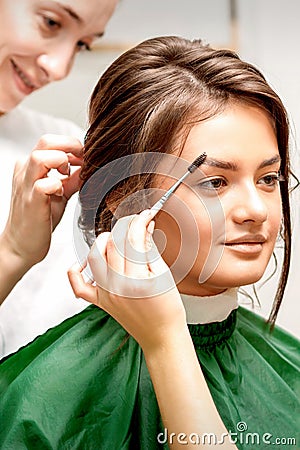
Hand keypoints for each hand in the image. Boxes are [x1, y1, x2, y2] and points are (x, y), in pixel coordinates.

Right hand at [2, 134, 82, 268]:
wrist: (22, 245)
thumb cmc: (40, 219)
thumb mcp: (60, 194)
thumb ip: (73, 180)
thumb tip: (89, 167)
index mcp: (31, 167)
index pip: (51, 142)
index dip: (73, 146)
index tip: (86, 158)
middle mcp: (26, 172)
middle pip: (46, 141)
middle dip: (71, 146)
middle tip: (83, 161)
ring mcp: (26, 186)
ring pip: (40, 157)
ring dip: (61, 162)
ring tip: (68, 175)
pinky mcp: (31, 202)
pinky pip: (43, 185)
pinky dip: (57, 185)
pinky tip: (61, 194)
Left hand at [68, 210, 186, 351]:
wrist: (162, 337)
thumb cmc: (168, 310)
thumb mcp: (164, 275)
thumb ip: (150, 249)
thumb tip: (144, 227)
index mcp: (138, 279)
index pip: (133, 239)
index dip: (139, 222)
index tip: (146, 215)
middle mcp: (118, 286)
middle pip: (113, 244)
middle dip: (124, 226)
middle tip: (135, 223)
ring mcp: (106, 294)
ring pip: (94, 257)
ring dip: (103, 242)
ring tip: (116, 238)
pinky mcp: (100, 302)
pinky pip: (79, 286)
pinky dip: (77, 271)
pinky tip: (85, 262)